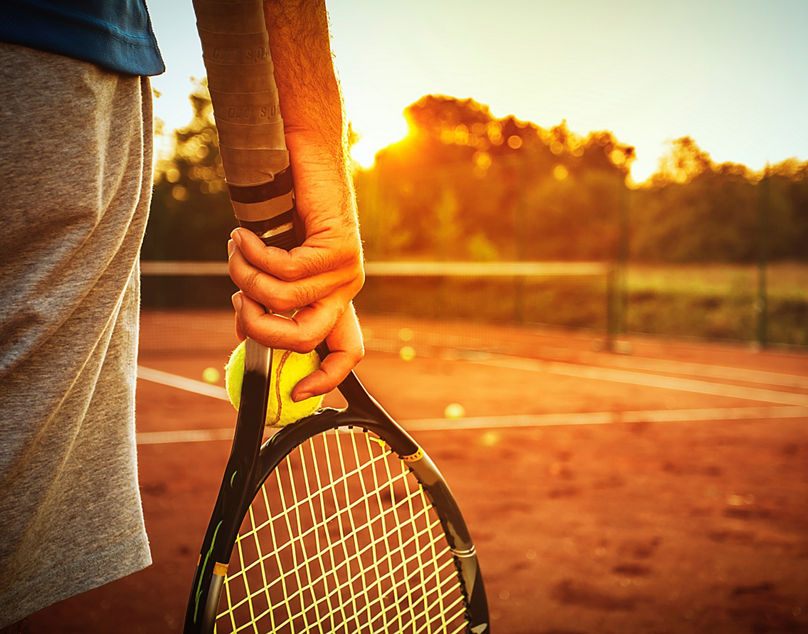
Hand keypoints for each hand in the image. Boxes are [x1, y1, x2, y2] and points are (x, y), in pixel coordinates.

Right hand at [227, 153, 364, 397]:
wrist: (304, 155)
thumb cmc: (285, 208)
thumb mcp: (274, 262)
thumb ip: (268, 296)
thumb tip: (244, 331)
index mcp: (334, 298)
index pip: (346, 351)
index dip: (327, 379)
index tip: (297, 393)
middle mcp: (346, 289)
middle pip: (306, 339)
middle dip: (260, 329)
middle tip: (237, 301)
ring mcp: (347, 270)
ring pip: (284, 300)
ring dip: (245, 277)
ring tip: (236, 249)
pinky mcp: (339, 247)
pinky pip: (284, 269)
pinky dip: (253, 254)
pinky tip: (243, 235)